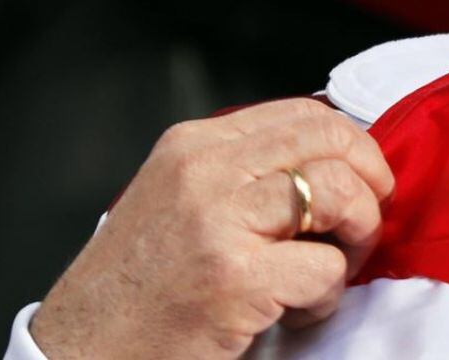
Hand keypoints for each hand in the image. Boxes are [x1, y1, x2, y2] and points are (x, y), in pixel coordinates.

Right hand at [28, 99, 395, 359]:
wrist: (80, 354)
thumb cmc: (134, 291)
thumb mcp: (177, 202)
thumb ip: (240, 174)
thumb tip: (331, 163)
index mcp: (192, 146)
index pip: (303, 113)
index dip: (351, 147)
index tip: (362, 182)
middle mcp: (204, 170)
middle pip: (329, 140)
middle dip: (369, 183)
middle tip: (360, 227)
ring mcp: (217, 221)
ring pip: (339, 194)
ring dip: (355, 238)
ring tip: (327, 271)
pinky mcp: (233, 278)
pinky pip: (325, 269)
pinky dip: (326, 296)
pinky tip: (293, 313)